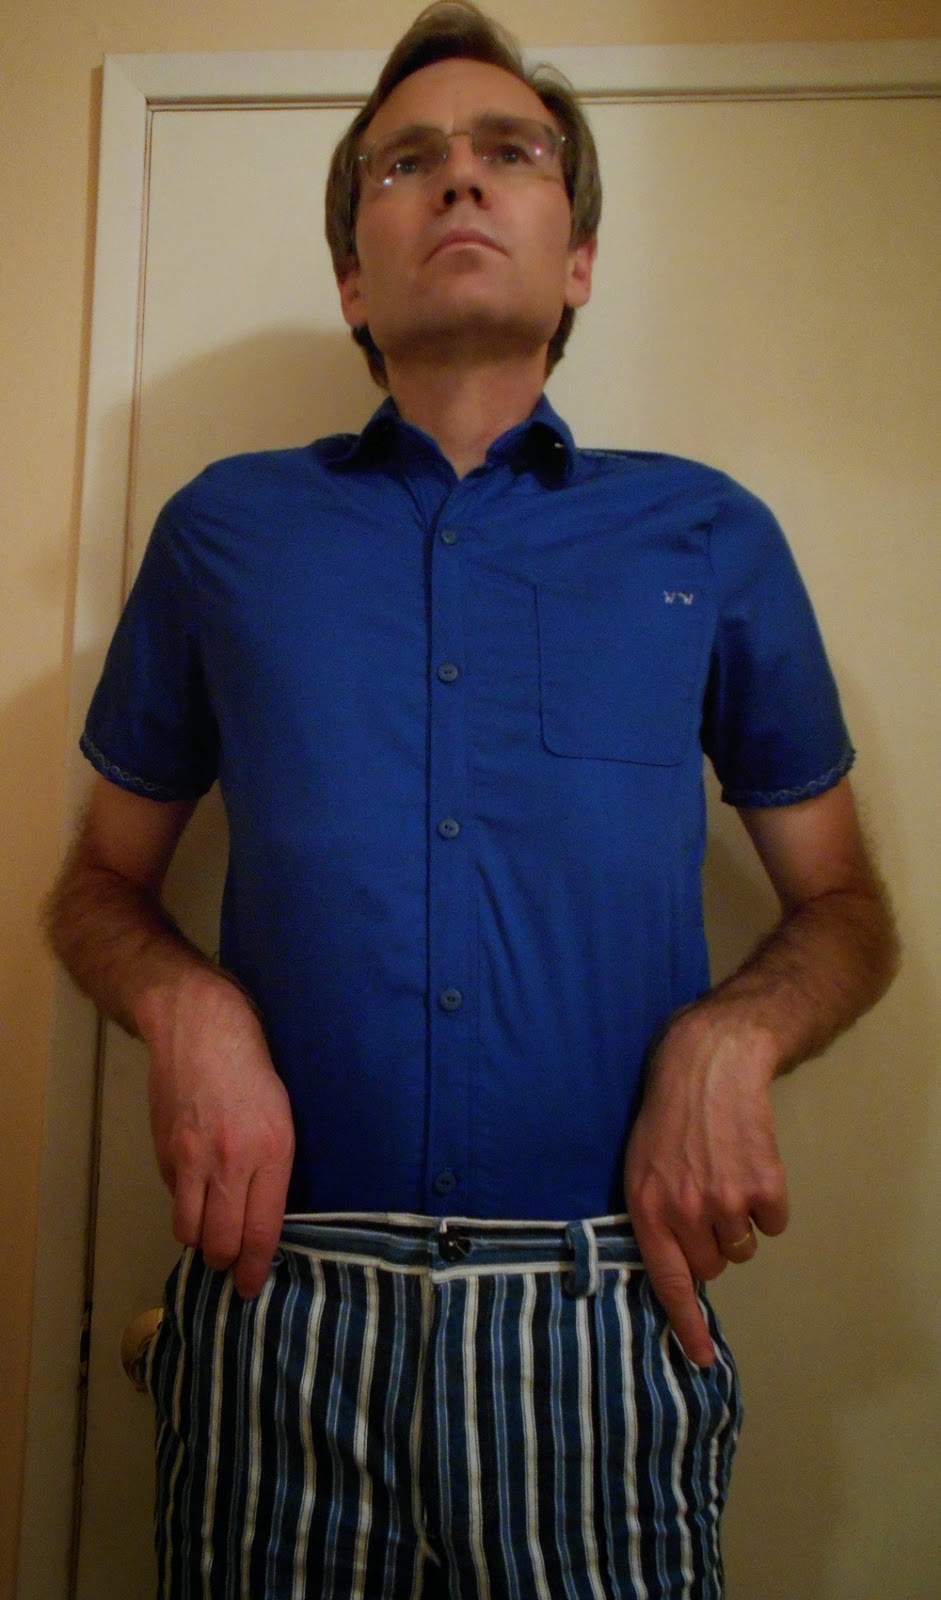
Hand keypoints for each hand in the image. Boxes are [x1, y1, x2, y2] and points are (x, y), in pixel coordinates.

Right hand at [145, 967, 295, 1297]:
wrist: (201, 1027)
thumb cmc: (254, 1068)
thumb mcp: (282, 1116)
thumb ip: (272, 1169)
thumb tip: (262, 1218)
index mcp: (272, 1151)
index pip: (262, 1232)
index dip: (255, 1270)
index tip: (251, 1287)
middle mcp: (231, 1160)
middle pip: (220, 1242)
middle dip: (226, 1263)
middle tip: (231, 1265)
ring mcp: (191, 1157)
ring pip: (188, 1230)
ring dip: (199, 1241)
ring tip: (211, 1235)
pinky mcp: (164, 1150)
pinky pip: (173, 1198)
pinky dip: (184, 1204)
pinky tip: (196, 1191)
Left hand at [625, 1001, 788, 1364]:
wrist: (709, 1065)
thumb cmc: (667, 1115)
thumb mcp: (638, 1166)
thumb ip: (652, 1217)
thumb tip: (674, 1270)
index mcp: (647, 1208)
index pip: (667, 1282)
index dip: (685, 1325)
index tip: (700, 1359)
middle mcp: (686, 1211)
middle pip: (712, 1266)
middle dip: (711, 1244)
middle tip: (704, 1199)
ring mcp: (727, 1200)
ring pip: (744, 1248)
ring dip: (739, 1222)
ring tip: (724, 1175)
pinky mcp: (765, 1186)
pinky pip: (773, 1223)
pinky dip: (767, 1201)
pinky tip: (749, 1165)